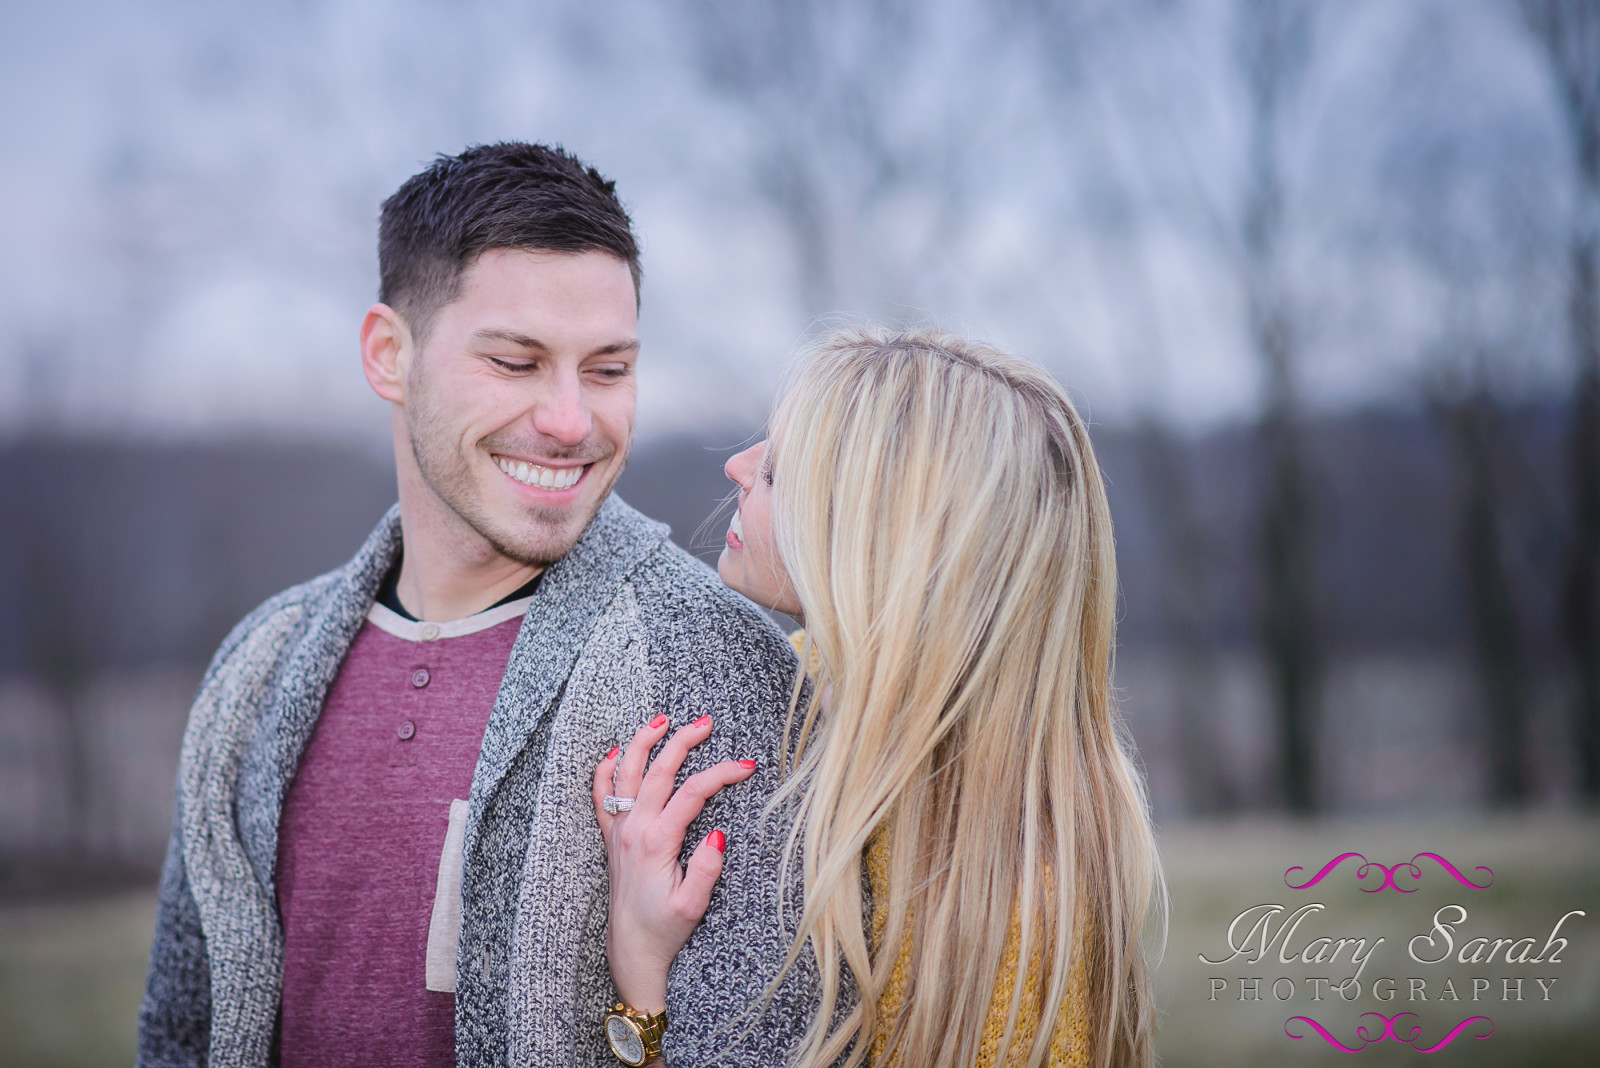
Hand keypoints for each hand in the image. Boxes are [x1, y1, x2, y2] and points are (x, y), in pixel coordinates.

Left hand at [592, 713, 757, 1014]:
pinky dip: (606, 769)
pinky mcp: (611, 837)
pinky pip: (600, 794)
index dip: (721, 773)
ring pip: (627, 773)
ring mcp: (618, 829)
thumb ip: (706, 869)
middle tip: (706, 722)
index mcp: (656, 842)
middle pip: (659, 770)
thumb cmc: (664, 929)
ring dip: (643, 742)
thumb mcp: (693, 905)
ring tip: (661, 719)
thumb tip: (718, 833)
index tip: (747, 765)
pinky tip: (617, 752)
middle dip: (683, 741)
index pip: (692, 792)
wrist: (632, 948)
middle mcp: (633, 828)